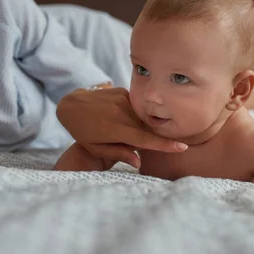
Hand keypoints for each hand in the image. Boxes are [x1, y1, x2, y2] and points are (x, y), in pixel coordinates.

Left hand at [56, 87, 187, 168]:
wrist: (71, 104)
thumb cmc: (82, 130)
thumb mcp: (96, 148)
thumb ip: (118, 153)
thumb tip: (138, 162)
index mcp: (114, 129)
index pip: (145, 139)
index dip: (164, 144)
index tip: (182, 147)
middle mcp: (121, 112)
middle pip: (145, 128)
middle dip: (146, 137)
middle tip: (126, 141)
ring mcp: (123, 99)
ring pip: (141, 117)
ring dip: (138, 126)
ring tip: (118, 128)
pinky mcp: (123, 92)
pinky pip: (136, 108)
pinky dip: (132, 116)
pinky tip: (117, 117)